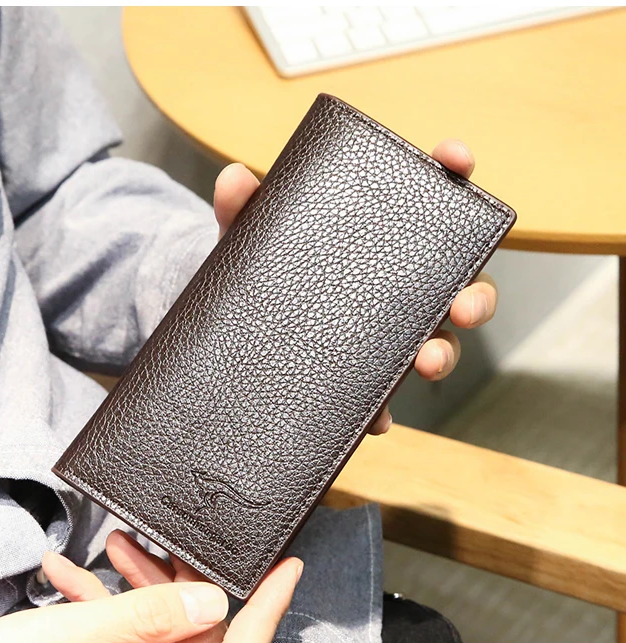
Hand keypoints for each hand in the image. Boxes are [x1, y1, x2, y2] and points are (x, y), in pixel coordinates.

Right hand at [0, 549, 301, 642]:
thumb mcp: (69, 639)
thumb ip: (145, 617)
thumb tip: (212, 601)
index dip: (268, 612)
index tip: (287, 567)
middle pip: (193, 634)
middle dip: (180, 578)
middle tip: (162, 539)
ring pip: (158, 630)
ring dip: (138, 584)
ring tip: (110, 546)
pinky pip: (122, 639)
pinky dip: (105, 604)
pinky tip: (71, 576)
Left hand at [213, 139, 497, 434]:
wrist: (239, 326)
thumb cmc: (264, 270)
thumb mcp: (253, 239)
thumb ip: (245, 210)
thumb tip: (233, 179)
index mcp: (383, 238)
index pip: (430, 197)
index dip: (452, 172)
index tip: (456, 158)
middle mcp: (399, 288)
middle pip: (458, 285)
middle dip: (475, 294)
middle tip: (463, 304)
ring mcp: (386, 336)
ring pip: (435, 345)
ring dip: (442, 354)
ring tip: (426, 361)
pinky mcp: (364, 380)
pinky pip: (384, 398)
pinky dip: (383, 410)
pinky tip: (376, 419)